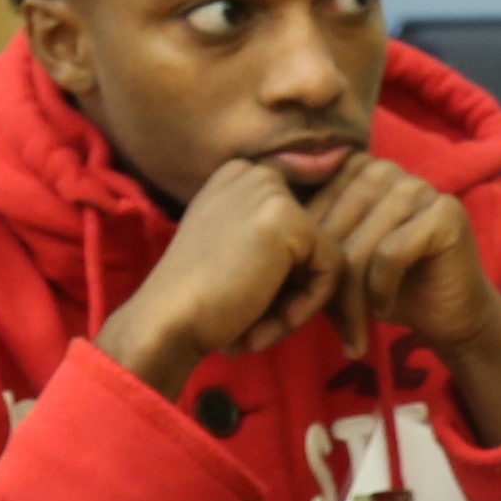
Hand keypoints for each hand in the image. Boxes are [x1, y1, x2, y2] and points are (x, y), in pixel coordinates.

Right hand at [96, 156, 333, 390]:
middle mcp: (254, 173)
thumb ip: (271, 237)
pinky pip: (332, 269)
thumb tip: (327, 241)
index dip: (286, 271)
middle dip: (291, 288)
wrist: (168, 319)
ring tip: (258, 328)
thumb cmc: (197, 298)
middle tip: (254, 321)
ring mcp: (272, 192)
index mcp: (237, 177)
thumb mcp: (233, 250)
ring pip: (323, 257)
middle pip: (310, 240)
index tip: (253, 301)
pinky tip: (272, 324)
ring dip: (297, 303)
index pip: (295, 222)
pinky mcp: (290, 220)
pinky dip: (309, 306)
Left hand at [304, 152, 500, 440]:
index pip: (308, 208)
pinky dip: (381, 290)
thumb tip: (243, 231)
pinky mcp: (445, 213)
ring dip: (351, 297)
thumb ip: (305, 237)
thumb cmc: (384, 289)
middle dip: (323, 284)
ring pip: (358, 246)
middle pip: (332, 229)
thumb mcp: (333, 261)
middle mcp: (384, 168)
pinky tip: (384, 308)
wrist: (449, 317)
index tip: (294, 303)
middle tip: (320, 325)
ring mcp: (417, 187)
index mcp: (353, 168)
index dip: (300, 259)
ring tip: (351, 329)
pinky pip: (390, 254)